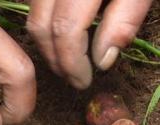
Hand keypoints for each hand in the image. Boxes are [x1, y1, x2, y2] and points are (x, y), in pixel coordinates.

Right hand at [27, 0, 151, 88]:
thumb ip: (125, 19)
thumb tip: (102, 60)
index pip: (64, 30)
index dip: (72, 62)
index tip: (84, 81)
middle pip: (40, 24)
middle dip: (54, 58)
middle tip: (73, 78)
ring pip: (33, 13)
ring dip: (47, 42)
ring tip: (69, 60)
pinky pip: (37, 1)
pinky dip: (46, 21)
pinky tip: (65, 33)